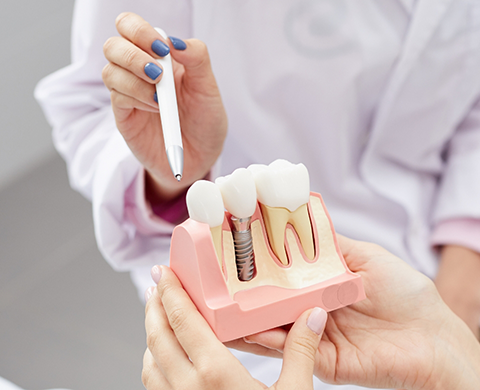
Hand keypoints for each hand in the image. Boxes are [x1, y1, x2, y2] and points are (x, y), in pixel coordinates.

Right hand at [102, 12, 226, 201]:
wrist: (200, 157)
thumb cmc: (204, 120)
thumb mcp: (208, 88)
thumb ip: (197, 58)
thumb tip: (175, 41)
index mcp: (159, 56)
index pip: (131, 27)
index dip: (140, 31)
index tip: (163, 49)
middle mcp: (139, 71)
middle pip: (113, 45)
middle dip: (133, 55)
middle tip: (158, 73)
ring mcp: (129, 93)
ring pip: (110, 71)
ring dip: (135, 80)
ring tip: (160, 98)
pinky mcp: (124, 115)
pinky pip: (116, 98)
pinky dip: (136, 98)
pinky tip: (156, 108)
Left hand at [142, 266, 325, 389]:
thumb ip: (302, 353)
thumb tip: (314, 316)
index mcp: (215, 375)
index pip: (184, 321)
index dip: (170, 292)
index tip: (162, 271)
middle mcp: (187, 389)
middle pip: (157, 336)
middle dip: (154, 306)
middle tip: (157, 285)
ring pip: (149, 361)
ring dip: (151, 334)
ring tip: (160, 315)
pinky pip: (153, 387)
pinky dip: (153, 363)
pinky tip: (164, 359)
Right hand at [228, 236, 479, 389]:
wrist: (432, 339)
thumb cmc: (407, 294)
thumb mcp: (366, 256)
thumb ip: (331, 244)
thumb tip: (301, 220)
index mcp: (322, 284)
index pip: (281, 275)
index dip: (257, 266)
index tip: (232, 253)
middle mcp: (312, 308)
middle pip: (269, 301)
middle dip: (241, 293)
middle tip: (212, 282)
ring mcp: (312, 334)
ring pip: (270, 326)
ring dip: (243, 317)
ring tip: (215, 306)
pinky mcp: (317, 359)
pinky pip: (286, 349)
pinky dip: (262, 339)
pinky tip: (243, 327)